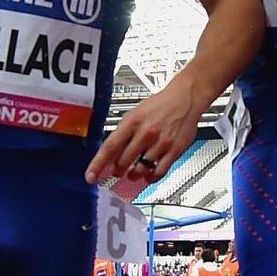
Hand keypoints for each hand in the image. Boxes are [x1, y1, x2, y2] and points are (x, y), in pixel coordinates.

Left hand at [86, 82, 203, 186]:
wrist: (185, 97)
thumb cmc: (160, 104)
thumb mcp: (135, 113)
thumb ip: (124, 133)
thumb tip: (111, 153)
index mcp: (132, 122)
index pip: (110, 147)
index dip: (98, 165)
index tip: (91, 176)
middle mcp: (146, 133)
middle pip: (124, 161)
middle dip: (118, 170)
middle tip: (117, 171)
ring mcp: (161, 143)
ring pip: (140, 169)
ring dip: (134, 175)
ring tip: (133, 173)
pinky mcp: (175, 150)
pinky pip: (159, 172)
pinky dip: (151, 177)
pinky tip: (148, 175)